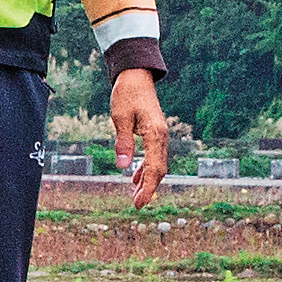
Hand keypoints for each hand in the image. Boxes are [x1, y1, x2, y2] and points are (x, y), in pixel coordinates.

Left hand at [107, 66, 170, 206]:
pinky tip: (135, 178)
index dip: (148, 188)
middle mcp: (162, 137)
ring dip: (147, 180)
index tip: (139, 204)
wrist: (136, 76)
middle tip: (136, 205)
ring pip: (157, 164)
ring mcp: (160, 135)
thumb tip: (123, 166)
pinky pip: (153, 155)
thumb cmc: (127, 94)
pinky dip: (145, 168)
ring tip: (135, 196)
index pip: (154, 168)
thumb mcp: (120, 118)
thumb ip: (123, 142)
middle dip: (148, 188)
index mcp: (155, 134)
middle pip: (159, 169)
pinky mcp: (155, 133)